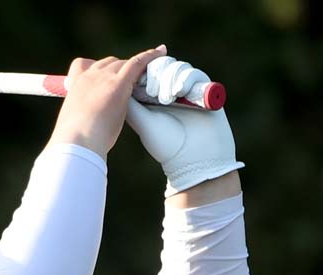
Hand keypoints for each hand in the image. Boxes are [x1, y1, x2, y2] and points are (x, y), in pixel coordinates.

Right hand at [46, 45, 170, 156]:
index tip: (104, 78)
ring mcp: (104, 78)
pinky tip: (161, 52)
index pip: (84, 65)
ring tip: (152, 71)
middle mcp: (89, 76)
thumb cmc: (75, 140)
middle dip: (121, 71)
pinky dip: (150, 56)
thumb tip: (87, 123)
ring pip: (124, 63)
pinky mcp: (119, 83)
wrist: (77, 142)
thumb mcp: (73, 123)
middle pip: (109, 63)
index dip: (97, 69)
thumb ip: (82, 115)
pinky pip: (137, 63)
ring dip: (136, 68)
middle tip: (133, 85)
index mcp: (76, 85)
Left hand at [125, 56, 244, 196]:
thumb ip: (130, 103)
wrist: (196, 160)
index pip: (146, 72)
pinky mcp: (204, 91)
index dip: (142, 71)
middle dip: (157, 74)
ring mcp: (188, 90)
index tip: (140, 82)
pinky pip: (195, 74)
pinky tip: (180, 91)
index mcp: (152, 97)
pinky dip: (187, 79)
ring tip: (167, 98)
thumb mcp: (143, 122)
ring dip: (170, 77)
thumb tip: (117, 81)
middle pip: (162, 66)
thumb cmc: (167, 145)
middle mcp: (170, 91)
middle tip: (154, 93)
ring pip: (177, 67)